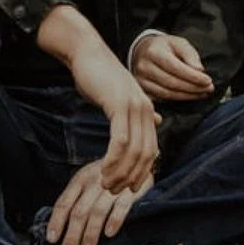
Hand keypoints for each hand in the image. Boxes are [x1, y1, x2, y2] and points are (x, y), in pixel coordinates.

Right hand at [41, 15, 160, 191]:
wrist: (87, 54)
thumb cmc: (101, 78)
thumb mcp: (122, 97)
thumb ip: (137, 113)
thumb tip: (156, 122)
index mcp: (147, 111)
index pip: (152, 150)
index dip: (143, 172)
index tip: (129, 189)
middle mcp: (145, 109)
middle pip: (146, 154)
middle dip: (131, 177)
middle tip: (114, 190)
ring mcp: (134, 106)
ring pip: (134, 150)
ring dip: (120, 172)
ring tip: (106, 184)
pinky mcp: (119, 104)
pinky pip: (120, 140)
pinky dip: (113, 159)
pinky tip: (104, 169)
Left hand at [46, 160, 152, 244]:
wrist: (135, 157)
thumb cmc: (108, 174)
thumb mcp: (88, 179)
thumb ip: (76, 198)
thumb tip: (62, 225)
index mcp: (80, 180)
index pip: (64, 203)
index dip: (56, 222)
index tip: (52, 239)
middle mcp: (94, 182)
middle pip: (80, 211)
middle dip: (72, 234)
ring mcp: (112, 185)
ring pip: (98, 211)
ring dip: (91, 233)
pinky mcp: (130, 189)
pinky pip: (121, 206)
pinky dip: (114, 220)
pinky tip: (109, 233)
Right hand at [132, 32, 214, 102]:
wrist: (144, 51)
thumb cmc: (165, 47)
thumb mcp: (179, 43)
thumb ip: (190, 55)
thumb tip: (199, 70)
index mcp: (154, 52)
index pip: (176, 67)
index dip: (193, 76)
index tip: (208, 80)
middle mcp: (144, 67)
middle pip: (172, 82)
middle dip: (193, 87)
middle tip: (209, 88)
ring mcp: (141, 80)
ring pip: (167, 93)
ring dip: (187, 96)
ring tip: (202, 93)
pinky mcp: (142, 91)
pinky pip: (162, 99)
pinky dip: (178, 99)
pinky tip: (189, 96)